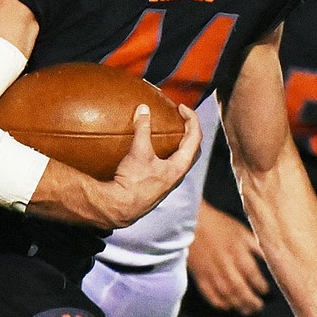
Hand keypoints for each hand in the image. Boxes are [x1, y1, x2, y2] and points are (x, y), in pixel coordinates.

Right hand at [99, 103, 201, 228]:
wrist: (121, 208)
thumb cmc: (133, 183)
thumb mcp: (139, 152)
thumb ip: (142, 129)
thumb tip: (143, 109)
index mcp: (179, 167)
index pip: (195, 138)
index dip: (192, 119)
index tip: (181, 108)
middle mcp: (177, 175)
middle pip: (193, 149)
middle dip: (190, 131)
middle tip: (180, 118)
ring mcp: (167, 182)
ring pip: (181, 158)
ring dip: (179, 143)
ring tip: (169, 132)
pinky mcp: (156, 185)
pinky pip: (168, 165)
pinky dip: (166, 152)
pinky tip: (151, 151)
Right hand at [187, 204, 269, 314]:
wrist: (193, 222)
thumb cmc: (219, 225)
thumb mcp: (242, 231)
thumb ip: (256, 246)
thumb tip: (271, 257)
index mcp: (239, 254)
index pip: (254, 277)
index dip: (262, 288)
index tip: (266, 292)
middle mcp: (226, 266)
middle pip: (242, 291)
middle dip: (252, 302)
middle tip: (259, 307)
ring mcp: (212, 273)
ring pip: (228, 296)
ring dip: (239, 306)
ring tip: (247, 310)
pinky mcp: (200, 277)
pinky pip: (211, 296)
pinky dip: (220, 304)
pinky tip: (227, 306)